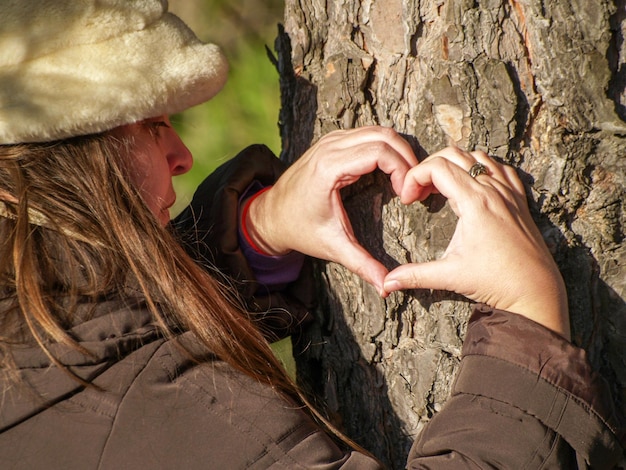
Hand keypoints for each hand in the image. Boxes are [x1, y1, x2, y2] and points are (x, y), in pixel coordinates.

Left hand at [245, 126, 417, 294]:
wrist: (271, 216)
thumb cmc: (300, 229)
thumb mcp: (332, 247)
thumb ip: (362, 265)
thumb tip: (387, 288)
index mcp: (329, 168)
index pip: (379, 151)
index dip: (403, 170)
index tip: (407, 197)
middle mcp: (329, 147)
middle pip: (384, 136)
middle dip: (407, 158)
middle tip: (415, 188)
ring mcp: (330, 140)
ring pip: (378, 131)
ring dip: (398, 151)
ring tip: (407, 181)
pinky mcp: (333, 141)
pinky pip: (368, 134)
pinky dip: (386, 147)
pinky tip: (393, 172)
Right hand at [383, 147, 569, 339]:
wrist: (536, 291)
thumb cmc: (495, 282)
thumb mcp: (450, 276)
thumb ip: (415, 275)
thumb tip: (386, 284)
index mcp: (474, 202)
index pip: (436, 167)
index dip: (414, 177)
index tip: (407, 200)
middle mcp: (493, 190)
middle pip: (453, 154)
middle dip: (429, 167)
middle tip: (419, 193)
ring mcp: (509, 192)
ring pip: (477, 156)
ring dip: (454, 165)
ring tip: (441, 189)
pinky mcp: (519, 200)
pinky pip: (500, 168)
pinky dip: (481, 169)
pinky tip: (472, 188)